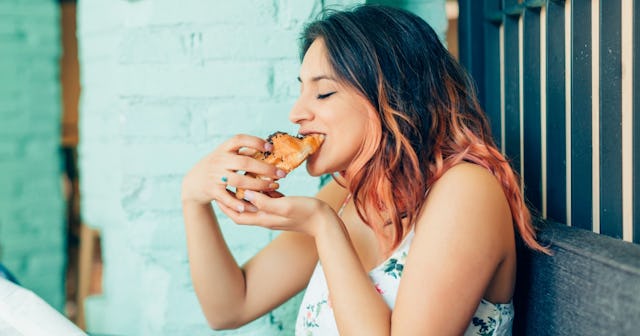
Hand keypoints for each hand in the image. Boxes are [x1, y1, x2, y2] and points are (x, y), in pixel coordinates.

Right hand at [181, 134, 286, 211]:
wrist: (193, 182)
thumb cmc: (217, 166)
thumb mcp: (226, 154)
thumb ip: (244, 151)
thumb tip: (268, 147)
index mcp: (224, 149)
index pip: (239, 140)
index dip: (255, 141)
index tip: (270, 147)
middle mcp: (219, 160)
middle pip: (244, 163)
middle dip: (265, 169)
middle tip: (282, 174)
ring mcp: (215, 176)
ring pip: (239, 181)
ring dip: (258, 185)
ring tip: (273, 187)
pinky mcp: (212, 191)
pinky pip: (227, 198)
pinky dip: (238, 203)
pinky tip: (252, 206)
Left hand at [217, 190, 337, 236]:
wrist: (326, 222)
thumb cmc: (307, 213)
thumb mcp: (284, 205)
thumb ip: (264, 201)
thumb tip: (246, 194)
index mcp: (264, 219)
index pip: (237, 216)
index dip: (225, 206)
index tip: (218, 193)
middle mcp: (267, 218)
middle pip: (243, 210)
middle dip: (233, 198)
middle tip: (226, 184)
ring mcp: (276, 213)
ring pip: (256, 203)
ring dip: (248, 192)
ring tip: (242, 178)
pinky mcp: (284, 208)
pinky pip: (268, 199)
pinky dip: (263, 190)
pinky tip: (264, 179)